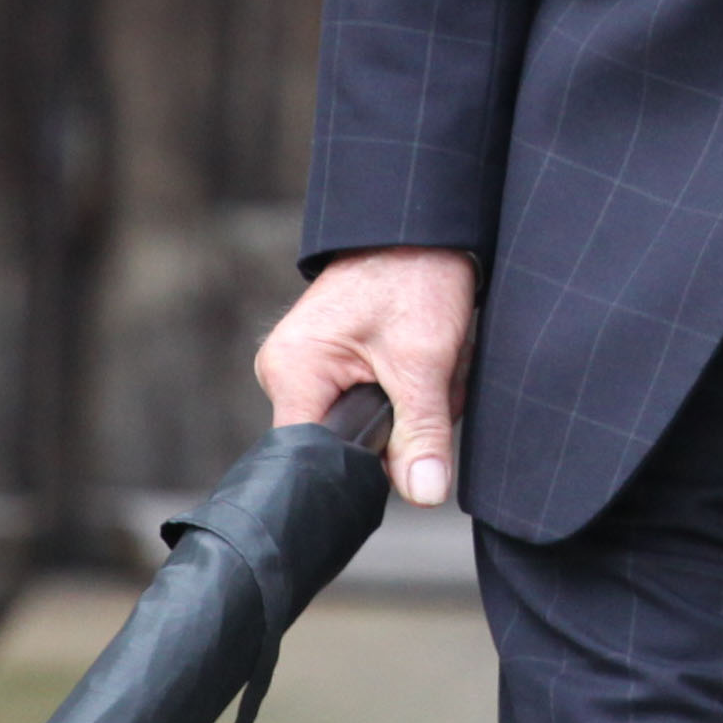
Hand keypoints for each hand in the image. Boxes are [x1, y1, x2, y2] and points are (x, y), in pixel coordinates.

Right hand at [256, 249, 475, 508]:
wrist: (422, 227)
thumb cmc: (416, 276)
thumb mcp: (426, 360)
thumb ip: (422, 432)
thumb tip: (424, 495)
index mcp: (293, 372)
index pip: (310, 459)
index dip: (359, 471)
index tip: (403, 458)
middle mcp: (287, 373)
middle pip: (345, 445)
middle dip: (403, 426)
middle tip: (434, 384)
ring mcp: (308, 369)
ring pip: (366, 425)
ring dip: (413, 406)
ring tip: (434, 363)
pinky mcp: (333, 364)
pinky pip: (371, 401)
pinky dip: (408, 390)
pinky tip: (425, 364)